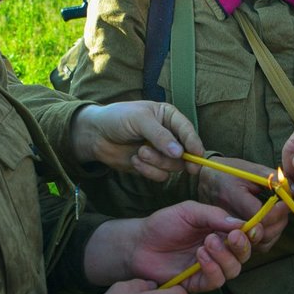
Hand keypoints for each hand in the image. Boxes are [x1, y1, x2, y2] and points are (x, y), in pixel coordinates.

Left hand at [71, 102, 202, 180]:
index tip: (197, 155)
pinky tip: (135, 160)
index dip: (194, 143)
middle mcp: (169, 135)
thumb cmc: (117, 118)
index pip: (188, 130)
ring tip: (140, 153)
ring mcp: (161, 152)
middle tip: (169, 157)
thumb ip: (160, 135)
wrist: (96, 135)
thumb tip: (179, 152)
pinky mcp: (151, 166)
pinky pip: (160, 175)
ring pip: (173, 166)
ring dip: (157, 162)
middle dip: (172, 156)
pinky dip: (148, 170)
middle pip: (185, 153)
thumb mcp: (139, 120)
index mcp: (169, 117)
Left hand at [83, 201, 251, 290]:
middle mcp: (220, 249)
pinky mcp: (198, 282)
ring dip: (225, 256)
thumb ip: (214, 216)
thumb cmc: (163, 223)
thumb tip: (242, 224)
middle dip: (242, 246)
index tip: (255, 226)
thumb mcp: (189, 211)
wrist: (139, 243)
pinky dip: (212, 268)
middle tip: (232, 236)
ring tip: (206, 243)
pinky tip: (200, 256)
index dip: (255, 231)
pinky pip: (216, 281)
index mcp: (220, 229)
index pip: (246, 233)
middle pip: (245, 254)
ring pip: (234, 269)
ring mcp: (210, 266)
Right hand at [196, 157, 287, 251]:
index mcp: (233, 199)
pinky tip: (270, 224)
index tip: (286, 200)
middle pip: (262, 233)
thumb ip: (271, 178)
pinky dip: (266, 238)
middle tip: (284, 207)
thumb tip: (292, 188)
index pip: (262, 216)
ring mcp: (229, 229)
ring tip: (278, 215)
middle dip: (279, 221)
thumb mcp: (248, 169)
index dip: (279, 211)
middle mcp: (229, 219)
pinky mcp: (231, 235)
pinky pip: (253, 245)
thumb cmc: (227, 170)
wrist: (205, 178)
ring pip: (259, 243)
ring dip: (275, 231)